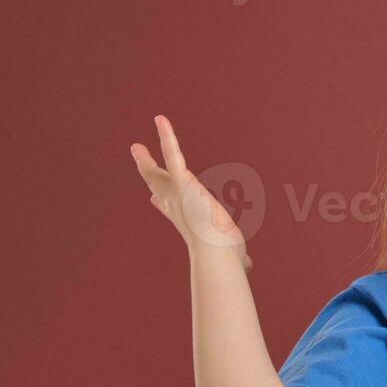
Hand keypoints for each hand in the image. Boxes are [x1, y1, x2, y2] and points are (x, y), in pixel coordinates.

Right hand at [130, 115, 251, 271]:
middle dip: (148, 172)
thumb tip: (249, 267)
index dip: (161, 203)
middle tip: (138, 156)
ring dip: (147, 157)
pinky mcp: (182, 180)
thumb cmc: (225, 257)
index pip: (169, 209)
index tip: (153, 199)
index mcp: (186, 221)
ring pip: (156, 171)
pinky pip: (172, 153)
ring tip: (137, 145)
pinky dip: (167, 136)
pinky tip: (161, 120)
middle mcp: (176, 206)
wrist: (215, 253)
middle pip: (157, 186)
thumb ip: (240, 259)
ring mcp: (176, 192)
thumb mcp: (233, 254)